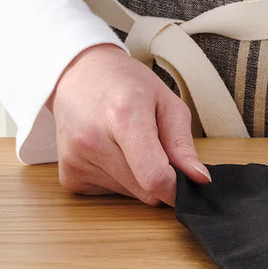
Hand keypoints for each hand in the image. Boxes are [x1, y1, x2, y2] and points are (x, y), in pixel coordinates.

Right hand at [47, 44, 210, 205]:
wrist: (80, 74)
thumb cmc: (127, 84)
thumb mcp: (167, 103)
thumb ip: (183, 145)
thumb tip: (199, 180)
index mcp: (123, 118)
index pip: (154, 177)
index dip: (177, 188)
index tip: (186, 183)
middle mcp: (92, 142)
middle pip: (145, 191)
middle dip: (159, 178)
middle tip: (155, 147)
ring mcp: (75, 161)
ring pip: (129, 194)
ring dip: (138, 178)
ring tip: (128, 143)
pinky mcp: (68, 175)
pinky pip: (109, 193)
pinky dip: (119, 179)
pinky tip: (112, 151)